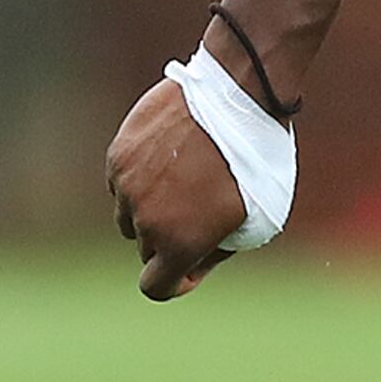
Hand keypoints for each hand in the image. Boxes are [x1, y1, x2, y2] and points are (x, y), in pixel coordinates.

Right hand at [106, 78, 247, 302]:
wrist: (238, 94)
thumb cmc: (258, 159)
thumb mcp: (260, 218)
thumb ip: (221, 248)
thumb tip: (197, 256)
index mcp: (179, 244)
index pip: (154, 286)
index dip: (175, 282)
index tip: (191, 265)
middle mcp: (146, 220)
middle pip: (147, 247)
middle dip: (170, 238)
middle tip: (201, 209)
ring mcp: (128, 185)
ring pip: (129, 214)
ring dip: (151, 208)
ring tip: (186, 179)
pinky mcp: (120, 153)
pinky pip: (122, 181)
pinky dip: (142, 178)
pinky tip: (173, 156)